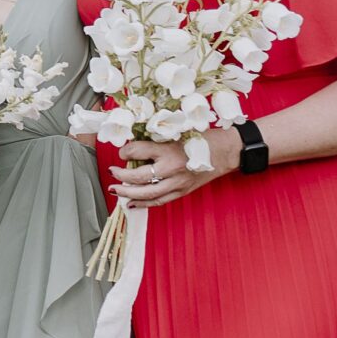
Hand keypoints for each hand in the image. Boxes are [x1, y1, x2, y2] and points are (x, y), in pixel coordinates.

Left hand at [108, 130, 237, 206]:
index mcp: (169, 149)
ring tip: (114, 190)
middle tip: (110, 172)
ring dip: (128, 193)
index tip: (122, 151)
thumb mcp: (175, 133)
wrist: (225, 151)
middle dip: (121, 176)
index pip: (138, 151)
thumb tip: (130, 148)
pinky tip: (130, 204)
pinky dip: (144, 204)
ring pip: (148, 193)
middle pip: (139, 177)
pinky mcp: (183, 191)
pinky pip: (160, 201)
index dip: (125, 151)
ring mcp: (178, 183)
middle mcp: (173, 168)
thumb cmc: (200, 138)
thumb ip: (154, 142)